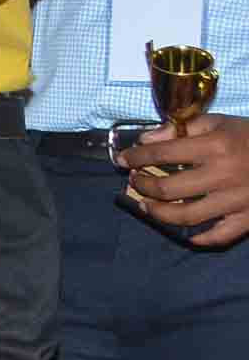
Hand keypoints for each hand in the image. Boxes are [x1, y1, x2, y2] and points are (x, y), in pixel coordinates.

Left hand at [120, 114, 248, 247]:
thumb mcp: (219, 122)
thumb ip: (182, 128)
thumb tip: (146, 139)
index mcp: (215, 147)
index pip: (162, 153)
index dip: (135, 157)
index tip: (123, 160)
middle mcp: (223, 175)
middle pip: (169, 189)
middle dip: (143, 186)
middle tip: (136, 182)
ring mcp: (237, 201)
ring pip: (188, 216)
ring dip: (159, 213)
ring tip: (148, 206)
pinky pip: (220, 236)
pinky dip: (200, 237)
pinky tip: (186, 233)